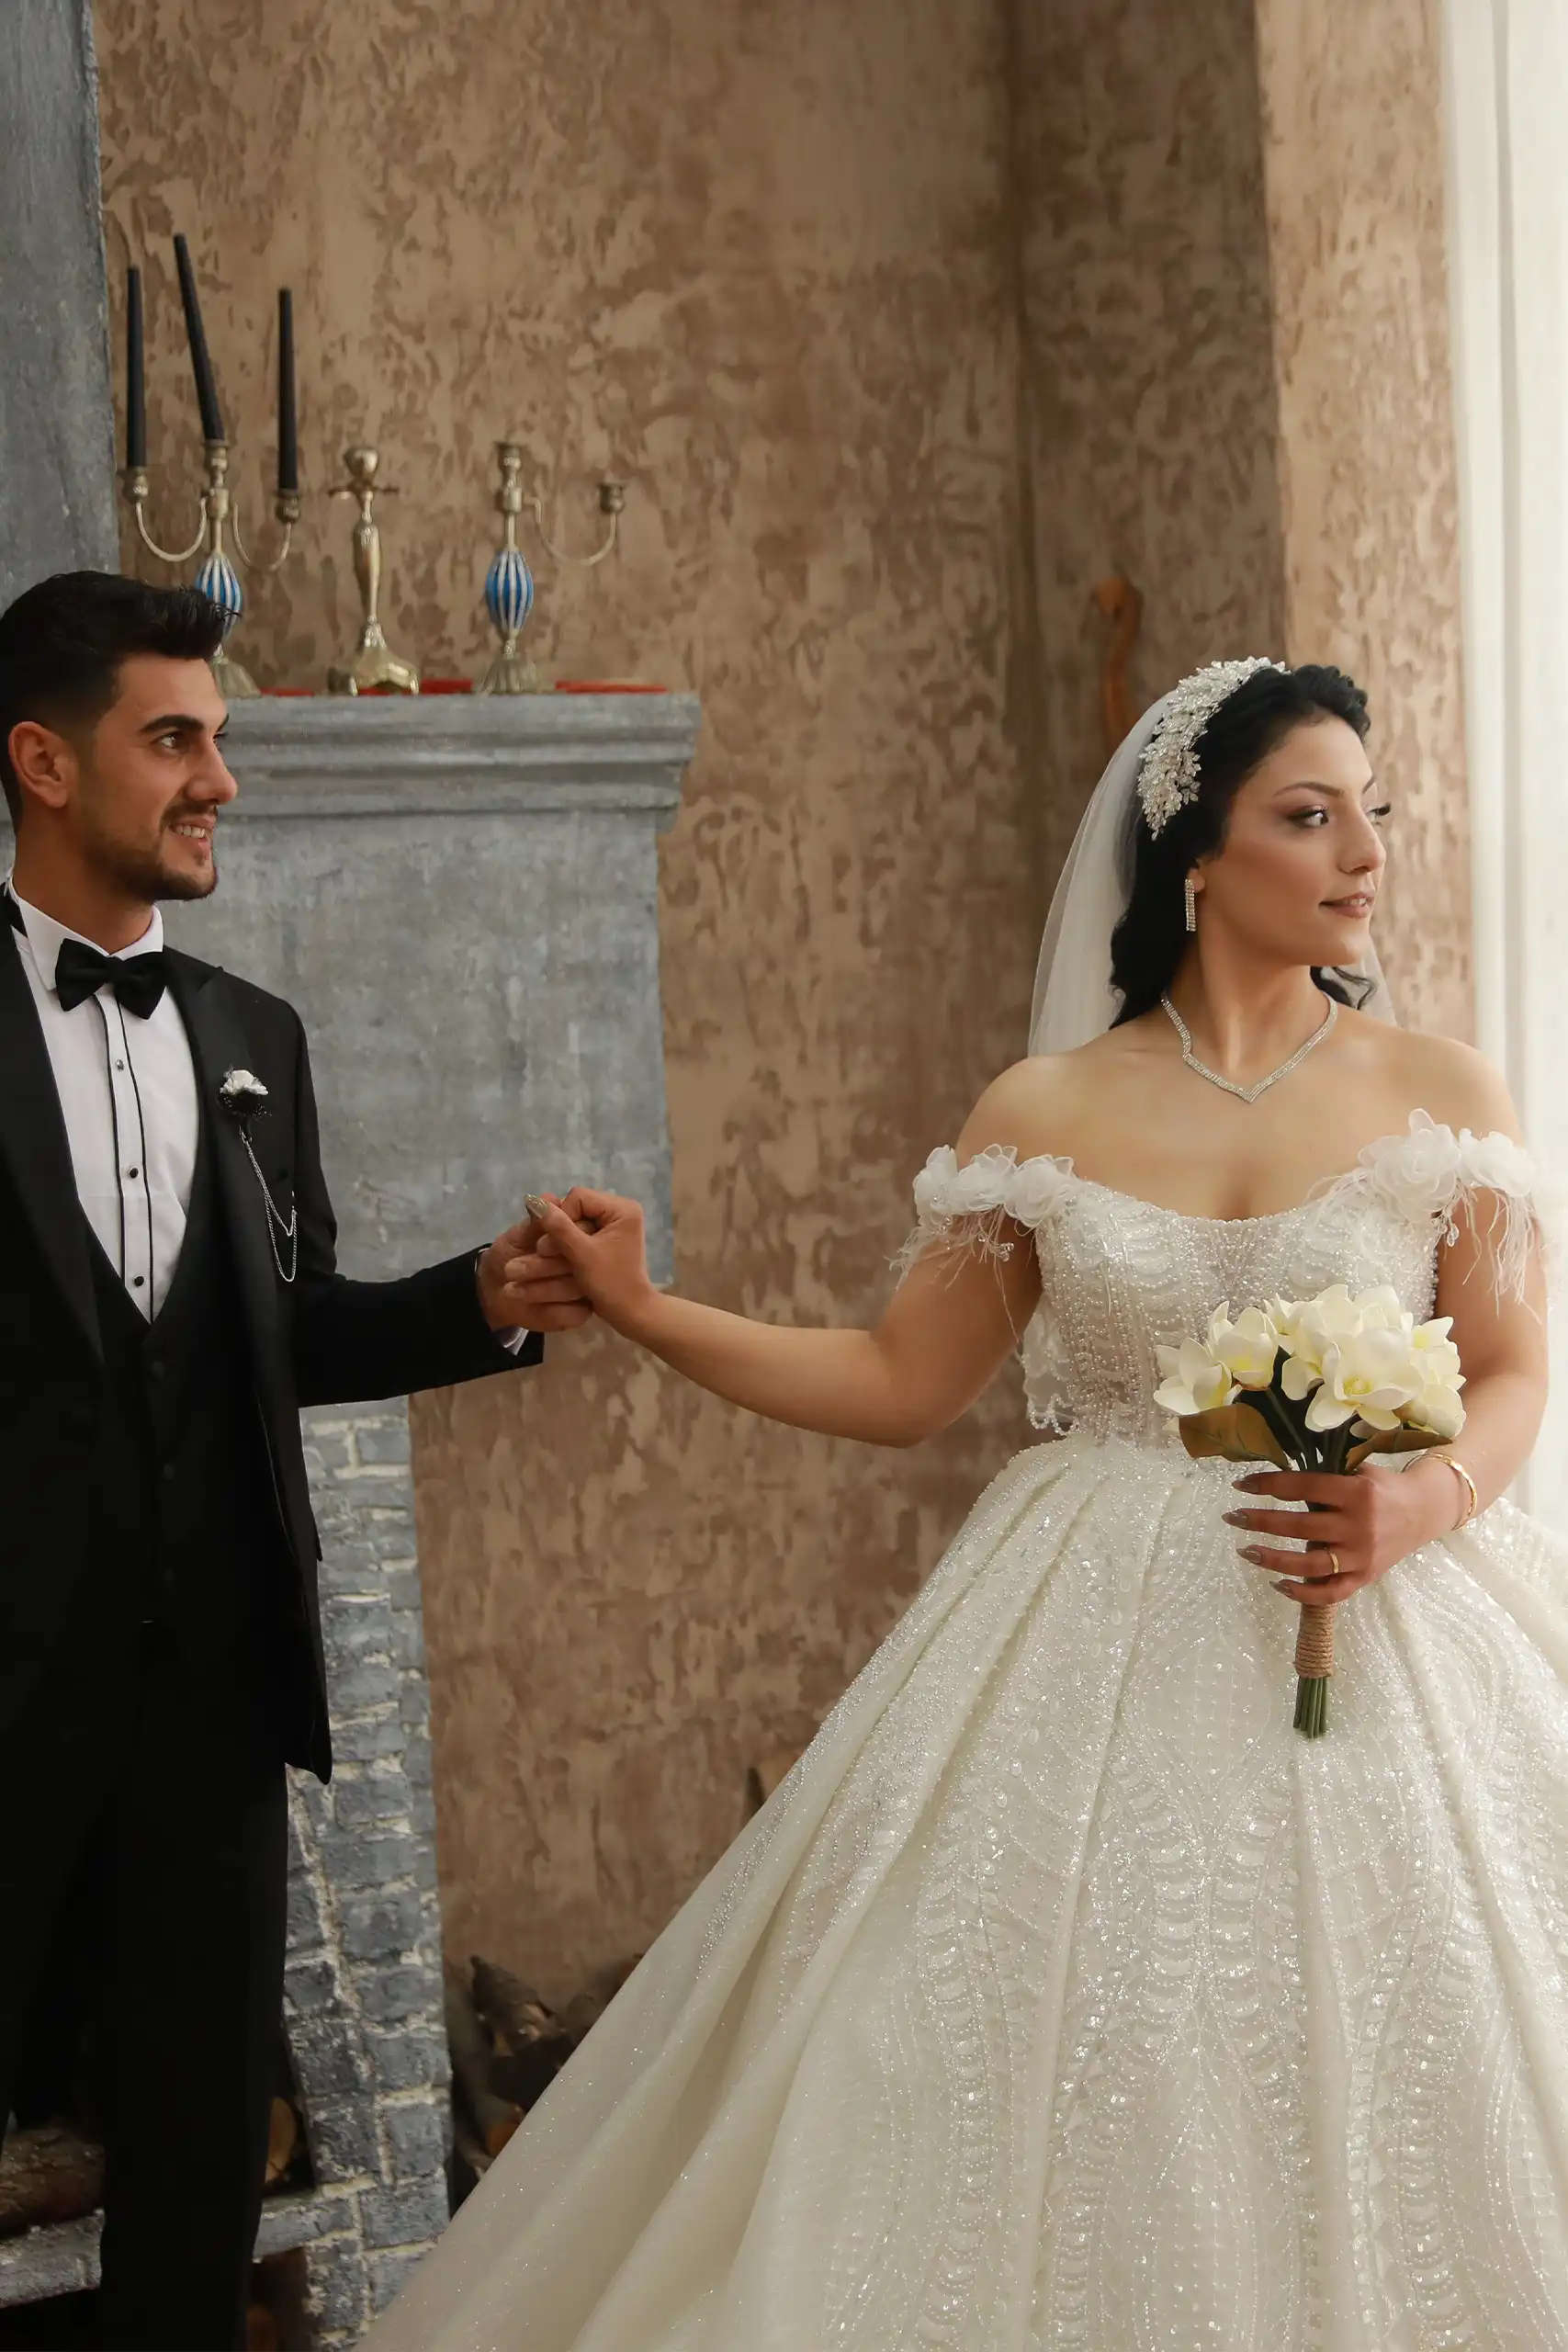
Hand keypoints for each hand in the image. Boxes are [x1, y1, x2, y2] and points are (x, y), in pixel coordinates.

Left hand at [477, 1212, 592, 1333]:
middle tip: (513, 1269)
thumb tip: (548, 1199)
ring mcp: (588, 1289)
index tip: (538, 1246)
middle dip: (547, 1266)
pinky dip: (552, 1309)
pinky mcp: (580, 1312)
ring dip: (544, 1288)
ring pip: (578, 1288)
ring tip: (511, 1287)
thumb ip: (535, 1222)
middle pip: (584, 1263)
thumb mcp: (517, 1237)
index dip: (564, 1238)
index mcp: (577, 1236)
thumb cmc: (508, 1256)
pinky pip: (575, 1313)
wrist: (495, 1290)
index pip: (586, 1232)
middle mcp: (589, 1261)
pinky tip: (531, 1304)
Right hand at [503, 1187, 655, 1336]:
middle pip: (577, 1206)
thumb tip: (533, 1201)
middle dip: (562, 1228)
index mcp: (622, 1209)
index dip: (561, 1216)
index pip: (578, 1197)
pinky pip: (583, 1230)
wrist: (630, 1311)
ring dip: (564, 1236)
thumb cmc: (610, 1283)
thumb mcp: (581, 1255)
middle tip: (549, 1251)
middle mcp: (621, 1210)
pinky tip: (567, 1257)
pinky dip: (572, 1243)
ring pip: (577, 1219)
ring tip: (557, 1256)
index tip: (554, 1244)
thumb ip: (558, 1227)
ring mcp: (616, 1223)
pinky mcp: (609, 1236)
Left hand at [1224, 1462, 1457, 1604]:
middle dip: (1260, 1521)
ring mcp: (1362, 1556)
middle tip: (1233, 1517)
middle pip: (1300, 1526)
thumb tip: (1277, 1474)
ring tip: (1246, 1550)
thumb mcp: (1359, 1471)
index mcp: (1356, 1492)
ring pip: (1310, 1564)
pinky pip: (1331, 1592)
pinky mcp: (1365, 1577)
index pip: (1303, 1487)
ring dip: (1273, 1559)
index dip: (1268, 1484)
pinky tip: (1277, 1584)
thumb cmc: (1383, 1486)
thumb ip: (1325, 1476)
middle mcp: (1359, 1526)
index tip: (1240, 1485)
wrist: (1424, 1511)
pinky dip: (1303, 1593)